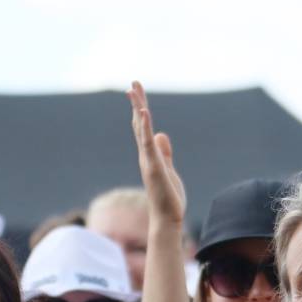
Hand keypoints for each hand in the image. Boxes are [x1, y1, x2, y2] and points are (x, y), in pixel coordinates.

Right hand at [127, 81, 186, 226]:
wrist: (167, 218)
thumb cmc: (168, 197)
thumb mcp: (168, 169)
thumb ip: (164, 152)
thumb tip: (160, 134)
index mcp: (149, 155)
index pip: (143, 127)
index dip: (140, 109)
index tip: (137, 92)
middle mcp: (145, 155)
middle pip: (138, 123)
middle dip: (136, 103)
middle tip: (133, 82)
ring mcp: (148, 160)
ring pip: (140, 129)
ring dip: (137, 108)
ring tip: (133, 90)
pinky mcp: (153, 166)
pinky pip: (147, 143)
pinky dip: (145, 127)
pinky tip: (143, 112)